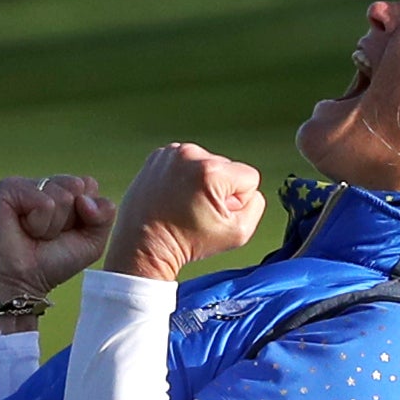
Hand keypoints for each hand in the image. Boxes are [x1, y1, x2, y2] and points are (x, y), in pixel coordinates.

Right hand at [0, 174, 112, 313]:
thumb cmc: (54, 262)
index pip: (89, 184)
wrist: (22, 281)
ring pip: (63, 196)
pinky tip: (24, 230)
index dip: (86, 214)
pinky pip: (44, 203)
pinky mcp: (8, 188)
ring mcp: (25, 184)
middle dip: (70, 219)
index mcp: (62, 189)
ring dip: (52, 226)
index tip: (66, 232)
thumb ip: (105, 213)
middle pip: (77, 186)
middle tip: (49, 235)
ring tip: (35, 234)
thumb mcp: (93, 241)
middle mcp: (44, 183)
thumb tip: (83, 198)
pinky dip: (38, 224)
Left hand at [101, 142, 267, 282]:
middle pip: (227, 168)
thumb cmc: (186, 242)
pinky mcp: (158, 156)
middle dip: (219, 189)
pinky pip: (186, 163)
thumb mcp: (239, 233)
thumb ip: (256, 205)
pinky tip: (174, 196)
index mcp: (211, 171)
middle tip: (197, 212)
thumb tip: (247, 191)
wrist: (143, 245)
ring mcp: (171, 153)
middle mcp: (190, 155)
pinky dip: (184, 178)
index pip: (249, 178)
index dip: (239, 201)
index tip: (216, 214)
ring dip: (201, 182)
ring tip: (184, 205)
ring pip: (207, 164)